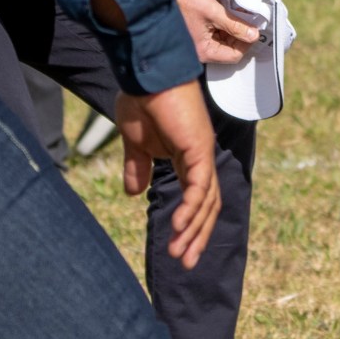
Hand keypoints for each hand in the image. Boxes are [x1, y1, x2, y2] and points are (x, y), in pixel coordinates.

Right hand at [114, 81, 220, 266]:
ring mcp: (202, 152)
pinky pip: (198, 186)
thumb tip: (132, 194)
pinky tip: (179, 227)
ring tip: (180, 254)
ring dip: (193, 229)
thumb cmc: (141, 100)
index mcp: (187, 157)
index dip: (190, 224)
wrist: (145, 75)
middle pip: (207, 206)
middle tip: (187, 263)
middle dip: (197, 236)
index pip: (197, 198)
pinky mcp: (198, 147)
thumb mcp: (134, 143)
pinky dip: (191, 208)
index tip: (179, 250)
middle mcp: (200, 157)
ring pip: (206, 201)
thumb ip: (137, 168)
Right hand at [175, 0, 259, 64]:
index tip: (253, 28)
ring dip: (231, 29)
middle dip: (239, 34)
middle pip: (228, 49)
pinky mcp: (195, 36)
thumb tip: (254, 35)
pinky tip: (224, 13)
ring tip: (235, 13)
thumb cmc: (185, 2)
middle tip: (247, 19)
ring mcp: (197, 45)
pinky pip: (213, 35)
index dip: (246, 42)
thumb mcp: (213, 11)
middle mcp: (200, 52)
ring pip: (222, 41)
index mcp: (204, 51)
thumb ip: (235, 24)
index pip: (234, 55)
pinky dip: (221, 26)